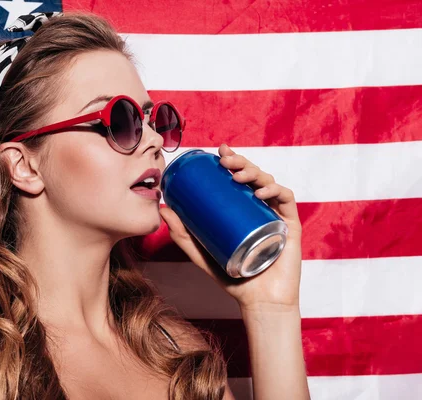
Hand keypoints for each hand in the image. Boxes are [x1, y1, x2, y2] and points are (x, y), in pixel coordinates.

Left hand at [159, 144, 302, 310]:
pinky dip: (275, 191)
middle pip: (254, 175)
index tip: (218, 151)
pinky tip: (260, 193)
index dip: (232, 159)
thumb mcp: (201, 253)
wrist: (258, 301)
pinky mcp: (290, 225)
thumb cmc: (232, 277)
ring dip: (254, 173)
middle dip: (240, 162)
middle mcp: (261, 208)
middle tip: (225, 161)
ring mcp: (276, 215)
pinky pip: (286, 200)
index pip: (239, 177)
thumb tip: (163, 208)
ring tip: (237, 176)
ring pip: (269, 183)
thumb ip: (182, 234)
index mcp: (244, 209)